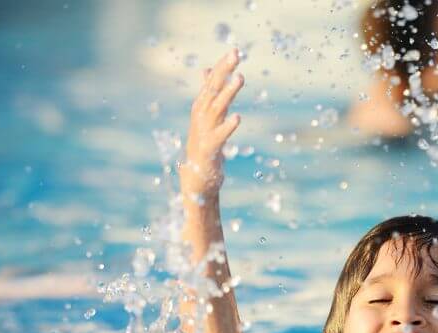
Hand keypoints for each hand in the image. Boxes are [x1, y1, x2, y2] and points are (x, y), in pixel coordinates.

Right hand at [179, 50, 244, 199]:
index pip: (212, 82)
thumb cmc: (204, 145)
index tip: (235, 51)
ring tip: (240, 78)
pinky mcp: (209, 149)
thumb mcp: (207, 116)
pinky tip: (238, 117)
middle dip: (224, 71)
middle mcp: (201, 116)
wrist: (197, 177)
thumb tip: (206, 70)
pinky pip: (219, 135)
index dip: (222, 66)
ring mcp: (203, 132)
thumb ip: (209, 94)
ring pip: (216, 108)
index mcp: (202, 108)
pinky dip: (227, 126)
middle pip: (212, 89)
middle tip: (236, 54)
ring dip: (227, 92)